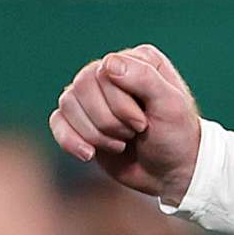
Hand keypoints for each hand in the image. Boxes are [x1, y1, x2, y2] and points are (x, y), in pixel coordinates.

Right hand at [51, 44, 202, 202]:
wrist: (172, 173)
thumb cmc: (176, 136)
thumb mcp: (171, 106)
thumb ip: (145, 78)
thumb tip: (108, 63)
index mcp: (136, 60)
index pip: (105, 71)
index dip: (119, 103)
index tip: (143, 124)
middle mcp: (111, 72)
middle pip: (82, 86)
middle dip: (108, 121)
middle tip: (134, 133)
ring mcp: (94, 97)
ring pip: (68, 103)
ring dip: (95, 134)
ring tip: (121, 144)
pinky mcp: (81, 121)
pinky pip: (57, 121)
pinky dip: (70, 140)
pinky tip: (89, 154)